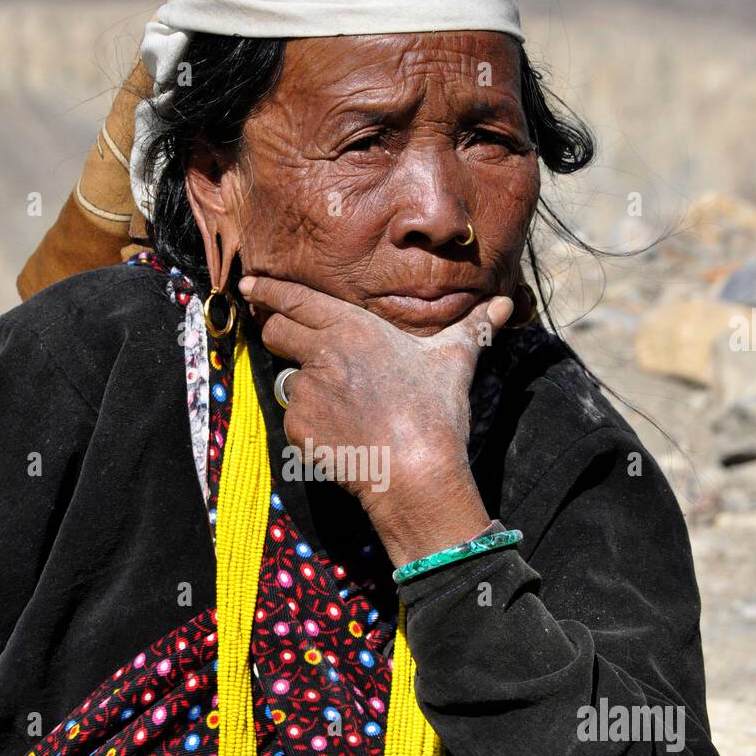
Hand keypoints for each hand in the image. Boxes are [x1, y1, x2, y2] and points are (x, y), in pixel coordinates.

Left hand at [237, 272, 514, 565]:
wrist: (415, 472)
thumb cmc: (436, 412)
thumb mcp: (455, 361)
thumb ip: (474, 327)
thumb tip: (505, 305)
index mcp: (351, 329)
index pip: (294, 300)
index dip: (269, 290)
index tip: (250, 284)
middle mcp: (321, 354)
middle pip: (277, 332)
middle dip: (278, 331)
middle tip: (289, 338)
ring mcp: (306, 393)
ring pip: (288, 380)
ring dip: (305, 386)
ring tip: (344, 406)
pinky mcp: (298, 428)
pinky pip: (295, 418)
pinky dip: (311, 423)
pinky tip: (342, 434)